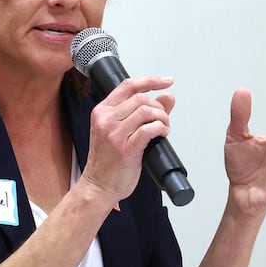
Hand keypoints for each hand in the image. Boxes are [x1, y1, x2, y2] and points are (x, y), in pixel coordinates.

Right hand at [81, 77, 174, 201]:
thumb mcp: (119, 132)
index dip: (151, 81)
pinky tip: (162, 134)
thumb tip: (167, 97)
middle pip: (141, 98)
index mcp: (102, 111)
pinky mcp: (126, 148)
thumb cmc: (107, 162)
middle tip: (163, 118)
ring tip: (163, 127)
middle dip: (158, 107)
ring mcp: (115, 133)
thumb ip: (142, 112)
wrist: (98, 186)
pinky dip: (161, 128)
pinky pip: (150, 129)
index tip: (166, 81)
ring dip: (162, 118)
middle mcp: (106, 119)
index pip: (128, 85)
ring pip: (146, 111)